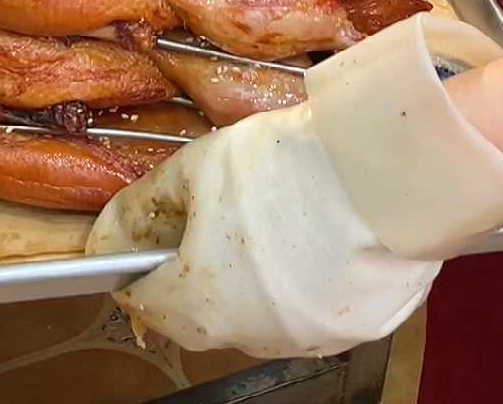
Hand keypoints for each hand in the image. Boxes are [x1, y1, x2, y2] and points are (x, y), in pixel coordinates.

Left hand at [87, 14, 502, 359]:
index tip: (144, 238)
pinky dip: (309, 276)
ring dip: (256, 274)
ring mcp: (308, 336)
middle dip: (201, 266)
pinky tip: (322, 231)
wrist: (388, 169)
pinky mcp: (357, 326)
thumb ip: (147, 205)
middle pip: (204, 309)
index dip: (138, 264)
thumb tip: (114, 234)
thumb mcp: (198, 165)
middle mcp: (250, 335)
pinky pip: (315, 306)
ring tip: (278, 213)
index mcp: (200, 303)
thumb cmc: (291, 166)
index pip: (145, 299)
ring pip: (262, 310)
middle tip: (217, 213)